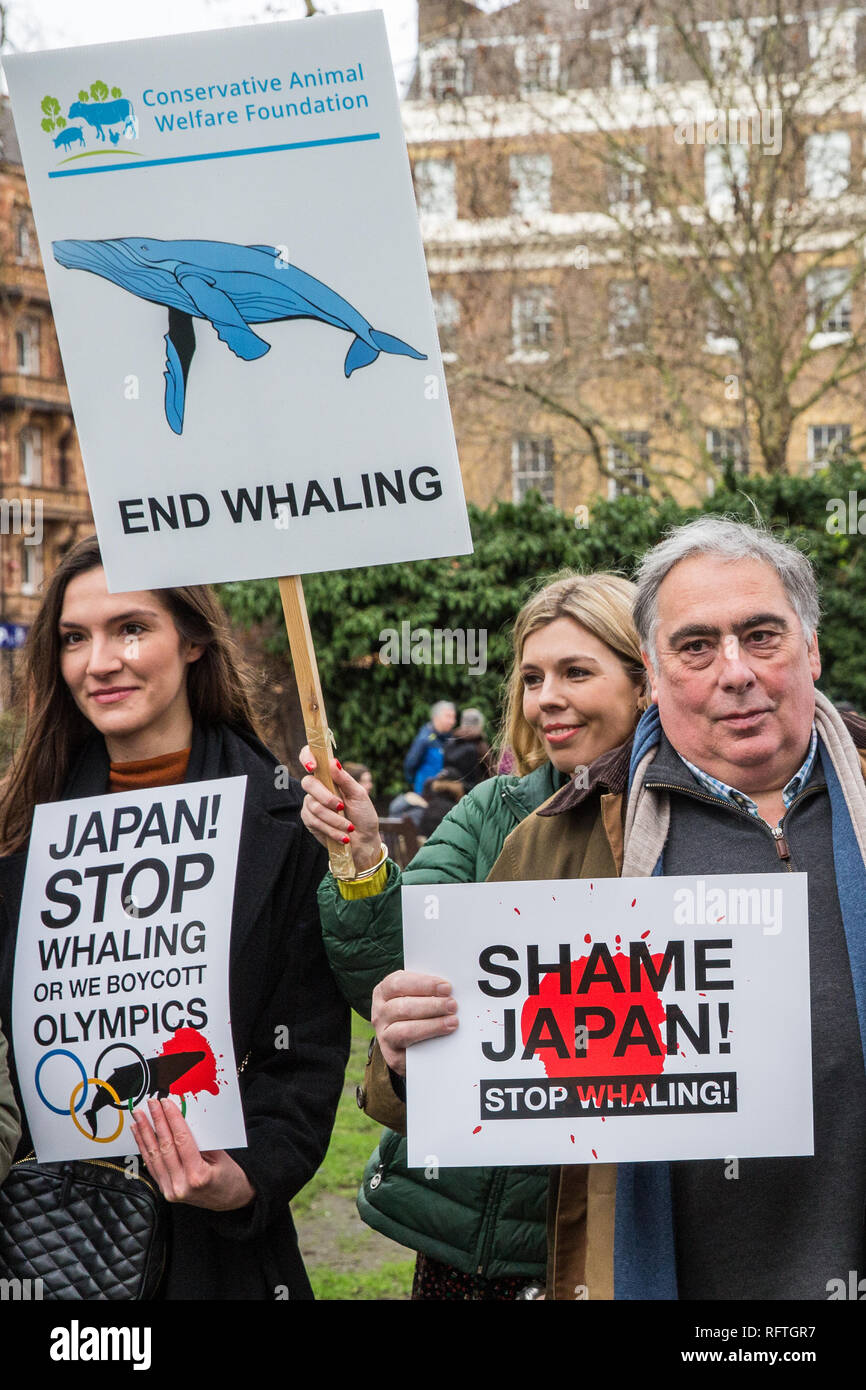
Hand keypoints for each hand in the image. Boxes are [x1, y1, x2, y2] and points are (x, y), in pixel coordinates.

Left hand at [131, 1097, 254, 1210]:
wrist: (228, 1200)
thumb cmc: (228, 1177)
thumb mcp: (221, 1155)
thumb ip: (201, 1139)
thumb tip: (183, 1117)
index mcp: (198, 1176)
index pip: (181, 1141)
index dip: (172, 1119)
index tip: (166, 1103)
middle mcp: (181, 1185)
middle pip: (165, 1147)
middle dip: (157, 1121)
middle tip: (151, 1103)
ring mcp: (170, 1190)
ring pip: (154, 1156)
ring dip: (145, 1132)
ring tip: (139, 1115)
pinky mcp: (165, 1190)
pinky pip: (152, 1165)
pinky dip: (144, 1147)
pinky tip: (139, 1133)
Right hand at [299, 747, 381, 869]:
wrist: (363, 841)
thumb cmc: (363, 815)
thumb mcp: (359, 795)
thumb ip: (345, 779)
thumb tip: (333, 761)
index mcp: (330, 777)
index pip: (310, 758)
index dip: (306, 757)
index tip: (313, 766)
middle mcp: (318, 788)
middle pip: (308, 783)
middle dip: (326, 797)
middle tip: (341, 807)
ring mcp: (311, 804)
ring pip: (314, 806)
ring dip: (335, 819)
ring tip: (349, 827)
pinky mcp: (309, 820)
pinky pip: (314, 821)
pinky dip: (332, 829)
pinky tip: (343, 836)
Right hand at [371, 970, 457, 1076]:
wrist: (412, 1046)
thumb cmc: (418, 1012)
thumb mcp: (418, 996)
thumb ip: (429, 990)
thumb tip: (449, 989)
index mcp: (384, 991)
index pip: (398, 983)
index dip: (424, 984)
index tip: (446, 987)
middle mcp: (379, 1013)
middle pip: (402, 1007)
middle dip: (431, 1005)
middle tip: (453, 1005)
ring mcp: (383, 1035)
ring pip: (405, 1030)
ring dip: (432, 1025)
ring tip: (453, 1021)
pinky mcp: (392, 1056)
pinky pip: (410, 1050)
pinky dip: (428, 1041)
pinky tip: (443, 1035)